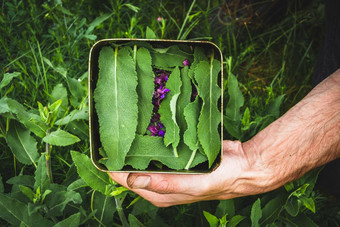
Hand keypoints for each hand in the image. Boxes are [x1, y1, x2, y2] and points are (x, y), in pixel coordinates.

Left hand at [109, 140, 268, 206]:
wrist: (244, 165)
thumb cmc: (221, 179)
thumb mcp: (193, 185)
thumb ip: (165, 184)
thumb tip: (133, 180)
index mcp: (162, 193)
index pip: (129, 182)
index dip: (115, 169)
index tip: (103, 152)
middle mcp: (163, 181)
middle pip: (135, 168)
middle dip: (122, 155)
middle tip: (111, 135)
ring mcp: (171, 167)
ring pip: (147, 156)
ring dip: (135, 145)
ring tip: (123, 128)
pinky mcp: (178, 154)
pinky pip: (160, 146)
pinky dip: (152, 139)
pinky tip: (146, 126)